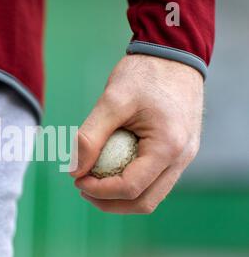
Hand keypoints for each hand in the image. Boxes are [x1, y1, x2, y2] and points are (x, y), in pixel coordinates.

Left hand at [70, 54, 203, 213]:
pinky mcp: (179, 152)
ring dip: (120, 197)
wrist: (174, 54)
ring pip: (151, 195)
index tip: (76, 179)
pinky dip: (131, 183)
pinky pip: (155, 180)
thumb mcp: (112, 100)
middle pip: (144, 202)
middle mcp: (182, 158)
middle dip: (109, 202)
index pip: (131, 187)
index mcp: (169, 146)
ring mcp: (184, 157)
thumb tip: (73, 170)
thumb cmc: (144, 73)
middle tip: (82, 186)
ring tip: (93, 181)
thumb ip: (90, 136)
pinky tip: (110, 169)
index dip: (99, 191)